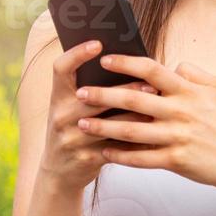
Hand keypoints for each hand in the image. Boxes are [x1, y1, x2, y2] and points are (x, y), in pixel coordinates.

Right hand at [40, 39, 156, 192]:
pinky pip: (116, 147)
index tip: (97, 43)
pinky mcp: (86, 158)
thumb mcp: (71, 108)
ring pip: (110, 124)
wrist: (58, 173)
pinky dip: (136, 140)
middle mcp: (61, 115)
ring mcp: (72, 138)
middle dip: (124, 88)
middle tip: (149, 82)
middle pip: (94, 96)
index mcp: (58, 97)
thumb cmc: (73, 130)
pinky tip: (154, 133)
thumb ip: (90, 88)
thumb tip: (126, 63)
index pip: (61, 68)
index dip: (77, 53)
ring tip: (158, 106)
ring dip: (136, 115)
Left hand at [72, 53, 215, 193]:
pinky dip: (120, 156)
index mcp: (188, 91)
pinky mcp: (176, 160)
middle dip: (103, 95)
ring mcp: (178, 137)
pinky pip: (142, 158)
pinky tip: (104, 152)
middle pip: (134, 100)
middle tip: (80, 92)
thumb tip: (172, 65)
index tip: (104, 60)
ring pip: (132, 131)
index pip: (152, 70)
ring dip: (103, 127)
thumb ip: (194, 73)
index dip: (126, 64)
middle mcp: (181, 111)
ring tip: (81, 124)